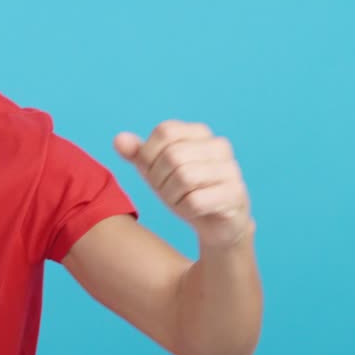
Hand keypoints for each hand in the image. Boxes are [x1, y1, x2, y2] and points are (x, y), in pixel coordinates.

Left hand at [114, 121, 253, 248]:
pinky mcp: (235, 194)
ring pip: (184, 177)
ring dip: (172, 196)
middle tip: (166, 191)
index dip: (149, 155)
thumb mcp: (155, 170)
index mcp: (200, 132)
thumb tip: (119, 140)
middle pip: (172, 155)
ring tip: (179, 200)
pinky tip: (193, 210)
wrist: (216, 223)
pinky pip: (196, 201)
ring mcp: (231, 169)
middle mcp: (220, 146)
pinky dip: (186, 209)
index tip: (154, 172)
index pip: (164, 131)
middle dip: (160, 179)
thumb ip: (137, 154)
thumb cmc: (184, 190)